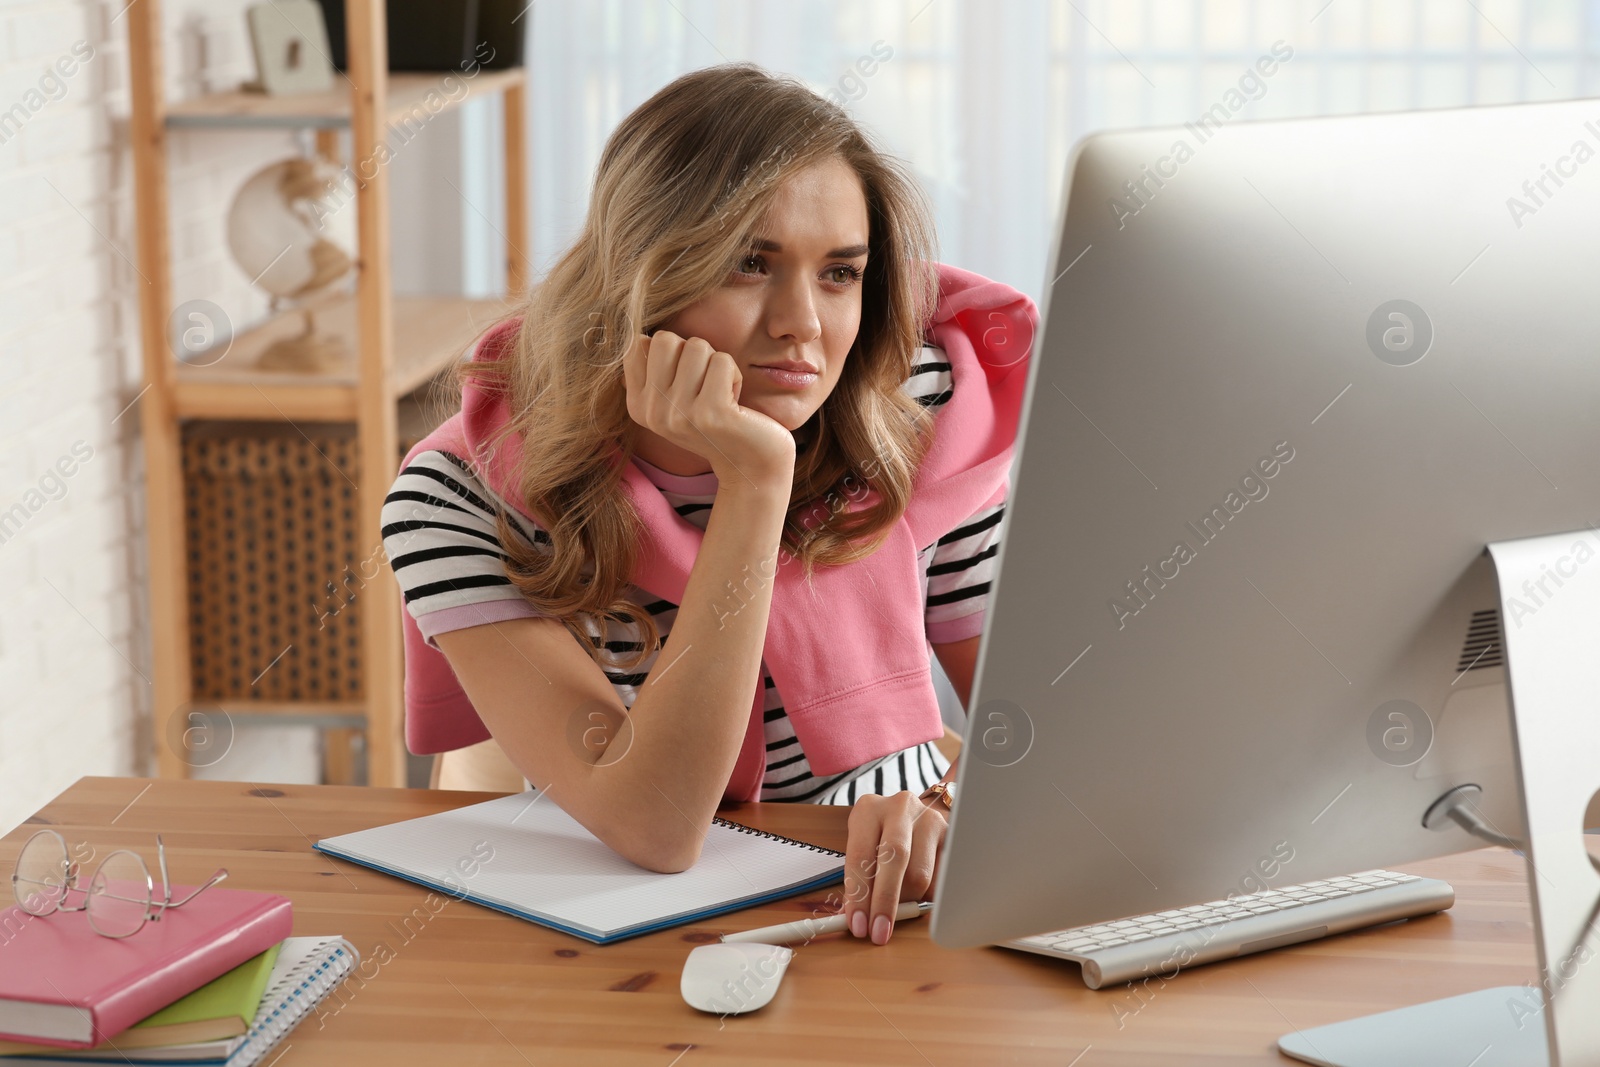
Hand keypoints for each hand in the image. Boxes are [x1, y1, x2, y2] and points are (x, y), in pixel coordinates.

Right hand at [622, 331, 795, 489]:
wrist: (750, 464)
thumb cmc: (715, 421)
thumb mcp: (674, 399)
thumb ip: (654, 369)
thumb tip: (638, 335)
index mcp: (638, 406)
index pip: (638, 344)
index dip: (671, 351)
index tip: (685, 381)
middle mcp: (653, 413)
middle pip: (666, 339)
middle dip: (693, 352)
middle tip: (706, 382)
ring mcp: (681, 414)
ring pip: (696, 346)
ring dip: (717, 363)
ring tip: (721, 393)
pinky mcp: (712, 413)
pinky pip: (722, 360)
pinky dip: (734, 374)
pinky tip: (735, 402)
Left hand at [842, 791, 948, 944]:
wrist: (914, 815)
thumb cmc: (880, 837)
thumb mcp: (862, 848)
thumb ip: (859, 881)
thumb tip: (858, 921)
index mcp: (868, 810)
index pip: (861, 855)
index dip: (859, 895)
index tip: (858, 925)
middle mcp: (900, 808)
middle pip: (895, 858)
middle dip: (886, 901)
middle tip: (880, 932)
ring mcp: (929, 819)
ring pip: (921, 874)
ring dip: (908, 900)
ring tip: (901, 903)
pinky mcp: (951, 835)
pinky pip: (941, 879)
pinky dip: (928, 896)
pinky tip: (920, 893)